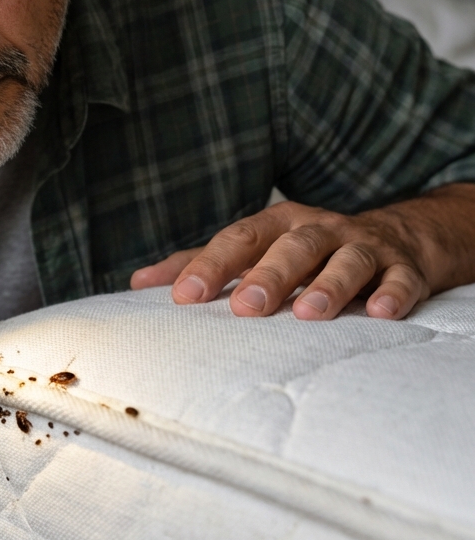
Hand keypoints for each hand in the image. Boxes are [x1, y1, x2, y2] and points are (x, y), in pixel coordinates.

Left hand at [129, 186, 474, 319]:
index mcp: (276, 226)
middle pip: (292, 246)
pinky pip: (400, 279)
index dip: (212, 265)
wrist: (395, 238)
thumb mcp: (255, 249)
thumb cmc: (304, 250)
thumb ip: (201, 265)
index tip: (185, 295)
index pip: (238, 240)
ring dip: (329, 285)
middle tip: (245, 308)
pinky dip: (392, 293)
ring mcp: (362, 247)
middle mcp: (318, 230)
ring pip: (346, 260)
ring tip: (309, 314)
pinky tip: (380, 313)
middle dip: (268, 275)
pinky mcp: (402, 267)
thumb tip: (137, 283)